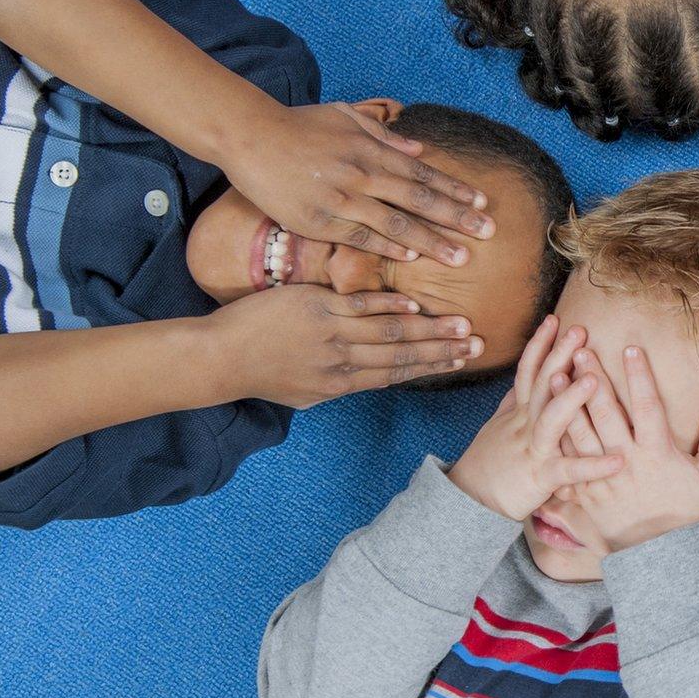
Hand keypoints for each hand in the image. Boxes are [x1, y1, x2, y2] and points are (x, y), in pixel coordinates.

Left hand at [208, 285, 479, 407]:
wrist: (222, 357)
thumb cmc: (263, 374)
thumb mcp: (306, 392)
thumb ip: (341, 382)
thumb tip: (371, 376)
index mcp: (340, 383)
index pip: (396, 373)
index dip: (432, 367)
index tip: (461, 361)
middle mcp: (341, 360)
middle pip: (402, 354)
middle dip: (442, 349)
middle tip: (477, 342)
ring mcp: (330, 332)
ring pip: (388, 331)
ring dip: (427, 328)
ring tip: (458, 323)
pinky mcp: (316, 307)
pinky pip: (360, 305)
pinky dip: (388, 306)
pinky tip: (414, 305)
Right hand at [224, 103, 492, 264]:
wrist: (250, 137)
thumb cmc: (299, 125)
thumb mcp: (345, 116)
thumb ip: (383, 134)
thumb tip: (419, 149)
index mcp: (372, 150)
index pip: (423, 173)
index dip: (455, 189)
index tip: (482, 202)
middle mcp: (363, 174)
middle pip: (419, 200)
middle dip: (457, 217)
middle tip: (489, 232)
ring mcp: (342, 199)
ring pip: (396, 224)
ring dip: (432, 241)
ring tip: (460, 257)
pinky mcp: (319, 221)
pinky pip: (359, 237)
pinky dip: (386, 247)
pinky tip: (411, 257)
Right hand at [450, 318, 623, 519]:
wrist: (470, 501)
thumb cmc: (491, 462)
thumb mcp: (499, 426)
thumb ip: (514, 401)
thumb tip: (523, 378)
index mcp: (520, 412)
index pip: (529, 371)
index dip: (540, 344)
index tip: (554, 318)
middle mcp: (525, 424)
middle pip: (542, 384)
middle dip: (559, 356)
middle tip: (579, 330)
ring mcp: (533, 448)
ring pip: (552, 420)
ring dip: (572, 399)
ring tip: (594, 380)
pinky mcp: (541, 476)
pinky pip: (570, 470)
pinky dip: (594, 466)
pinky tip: (619, 460)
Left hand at [566, 345, 698, 549]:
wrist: (657, 557)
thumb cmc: (686, 512)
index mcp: (657, 454)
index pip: (648, 407)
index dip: (640, 376)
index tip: (632, 348)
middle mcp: (627, 463)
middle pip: (606, 414)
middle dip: (594, 380)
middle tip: (581, 350)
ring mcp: (603, 478)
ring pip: (580, 434)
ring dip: (567, 403)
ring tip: (556, 374)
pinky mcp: (585, 493)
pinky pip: (568, 461)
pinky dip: (557, 436)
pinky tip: (547, 416)